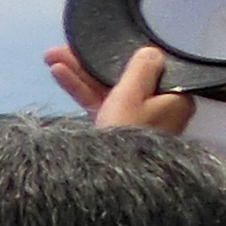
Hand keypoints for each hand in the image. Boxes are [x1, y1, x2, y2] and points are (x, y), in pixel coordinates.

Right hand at [43, 41, 193, 134]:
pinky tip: (59, 75)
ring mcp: (136, 121)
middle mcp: (159, 108)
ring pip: (108, 90)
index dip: (120, 52)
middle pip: (124, 77)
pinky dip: (83, 91)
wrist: (116, 182)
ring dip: (80, 74)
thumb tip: (151, 50)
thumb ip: (141, 68)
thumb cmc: (128, 132)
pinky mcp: (118, 133)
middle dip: (91, 62)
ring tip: (51, 57)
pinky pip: (102, 104)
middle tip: (64, 48)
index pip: (148, 67)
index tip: (98, 42)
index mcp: (174, 98)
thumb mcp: (133, 95)